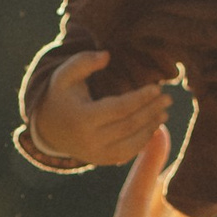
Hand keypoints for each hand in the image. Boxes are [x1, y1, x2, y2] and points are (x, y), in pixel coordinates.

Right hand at [33, 48, 170, 167]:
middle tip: (168, 99)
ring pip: (132, 143)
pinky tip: (154, 126)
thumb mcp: (65, 75)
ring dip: (151, 127)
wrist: (49, 128)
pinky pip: (128, 152)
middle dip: (151, 112)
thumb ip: (83, 61)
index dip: (141, 98)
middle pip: (129, 126)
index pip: (119, 109)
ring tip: (164, 112)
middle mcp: (89, 141)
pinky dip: (143, 140)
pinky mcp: (102, 161)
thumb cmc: (61, 95)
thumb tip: (107, 56)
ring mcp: (96, 155)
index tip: (157, 87)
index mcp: (82, 119)